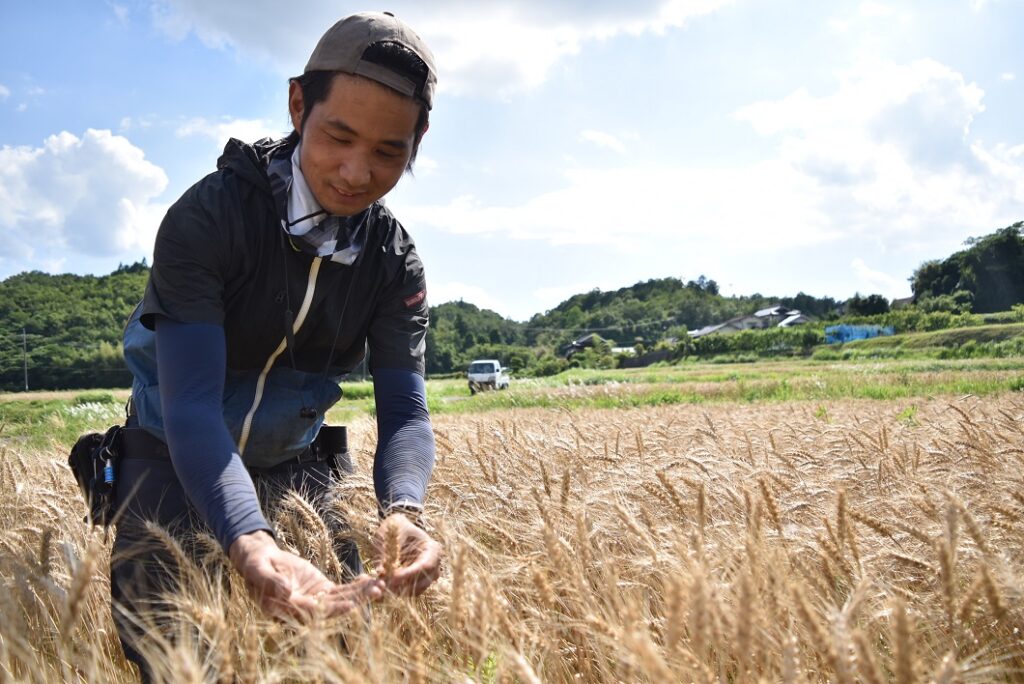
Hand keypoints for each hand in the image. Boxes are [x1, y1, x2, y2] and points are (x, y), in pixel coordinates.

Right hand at [229, 530, 384, 619]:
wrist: (260, 559)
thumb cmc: (255, 564)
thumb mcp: (258, 570)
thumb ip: (270, 581)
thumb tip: (286, 592)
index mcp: (285, 608)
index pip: (312, 613)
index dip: (332, 610)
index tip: (351, 606)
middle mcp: (303, 609)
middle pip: (332, 608)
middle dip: (356, 602)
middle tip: (377, 593)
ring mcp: (314, 600)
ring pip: (340, 599)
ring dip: (361, 594)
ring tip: (381, 585)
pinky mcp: (320, 590)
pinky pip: (341, 591)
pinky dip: (356, 587)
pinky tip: (371, 580)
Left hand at [373, 514, 441, 595]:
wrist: (396, 530)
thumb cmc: (395, 528)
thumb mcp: (389, 535)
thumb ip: (386, 552)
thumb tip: (380, 572)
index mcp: (433, 549)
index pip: (424, 565)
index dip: (409, 574)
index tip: (392, 578)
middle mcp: (434, 565)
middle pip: (422, 582)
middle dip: (402, 586)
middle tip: (383, 587)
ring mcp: (427, 576)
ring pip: (415, 591)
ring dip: (397, 592)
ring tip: (380, 587)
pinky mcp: (417, 583)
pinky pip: (408, 593)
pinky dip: (395, 592)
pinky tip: (382, 588)